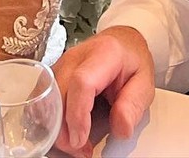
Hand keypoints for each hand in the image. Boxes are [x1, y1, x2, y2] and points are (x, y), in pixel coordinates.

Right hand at [53, 26, 155, 156]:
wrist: (122, 42)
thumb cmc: (132, 62)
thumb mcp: (144, 85)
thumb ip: (133, 106)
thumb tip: (121, 128)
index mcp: (104, 54)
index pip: (82, 82)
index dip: (77, 114)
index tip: (81, 139)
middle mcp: (77, 55)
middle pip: (58, 90)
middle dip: (63, 127)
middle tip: (80, 149)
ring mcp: (63, 61)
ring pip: (46, 95)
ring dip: (54, 124)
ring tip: (74, 142)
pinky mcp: (55, 71)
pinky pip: (44, 96)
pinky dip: (49, 117)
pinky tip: (64, 131)